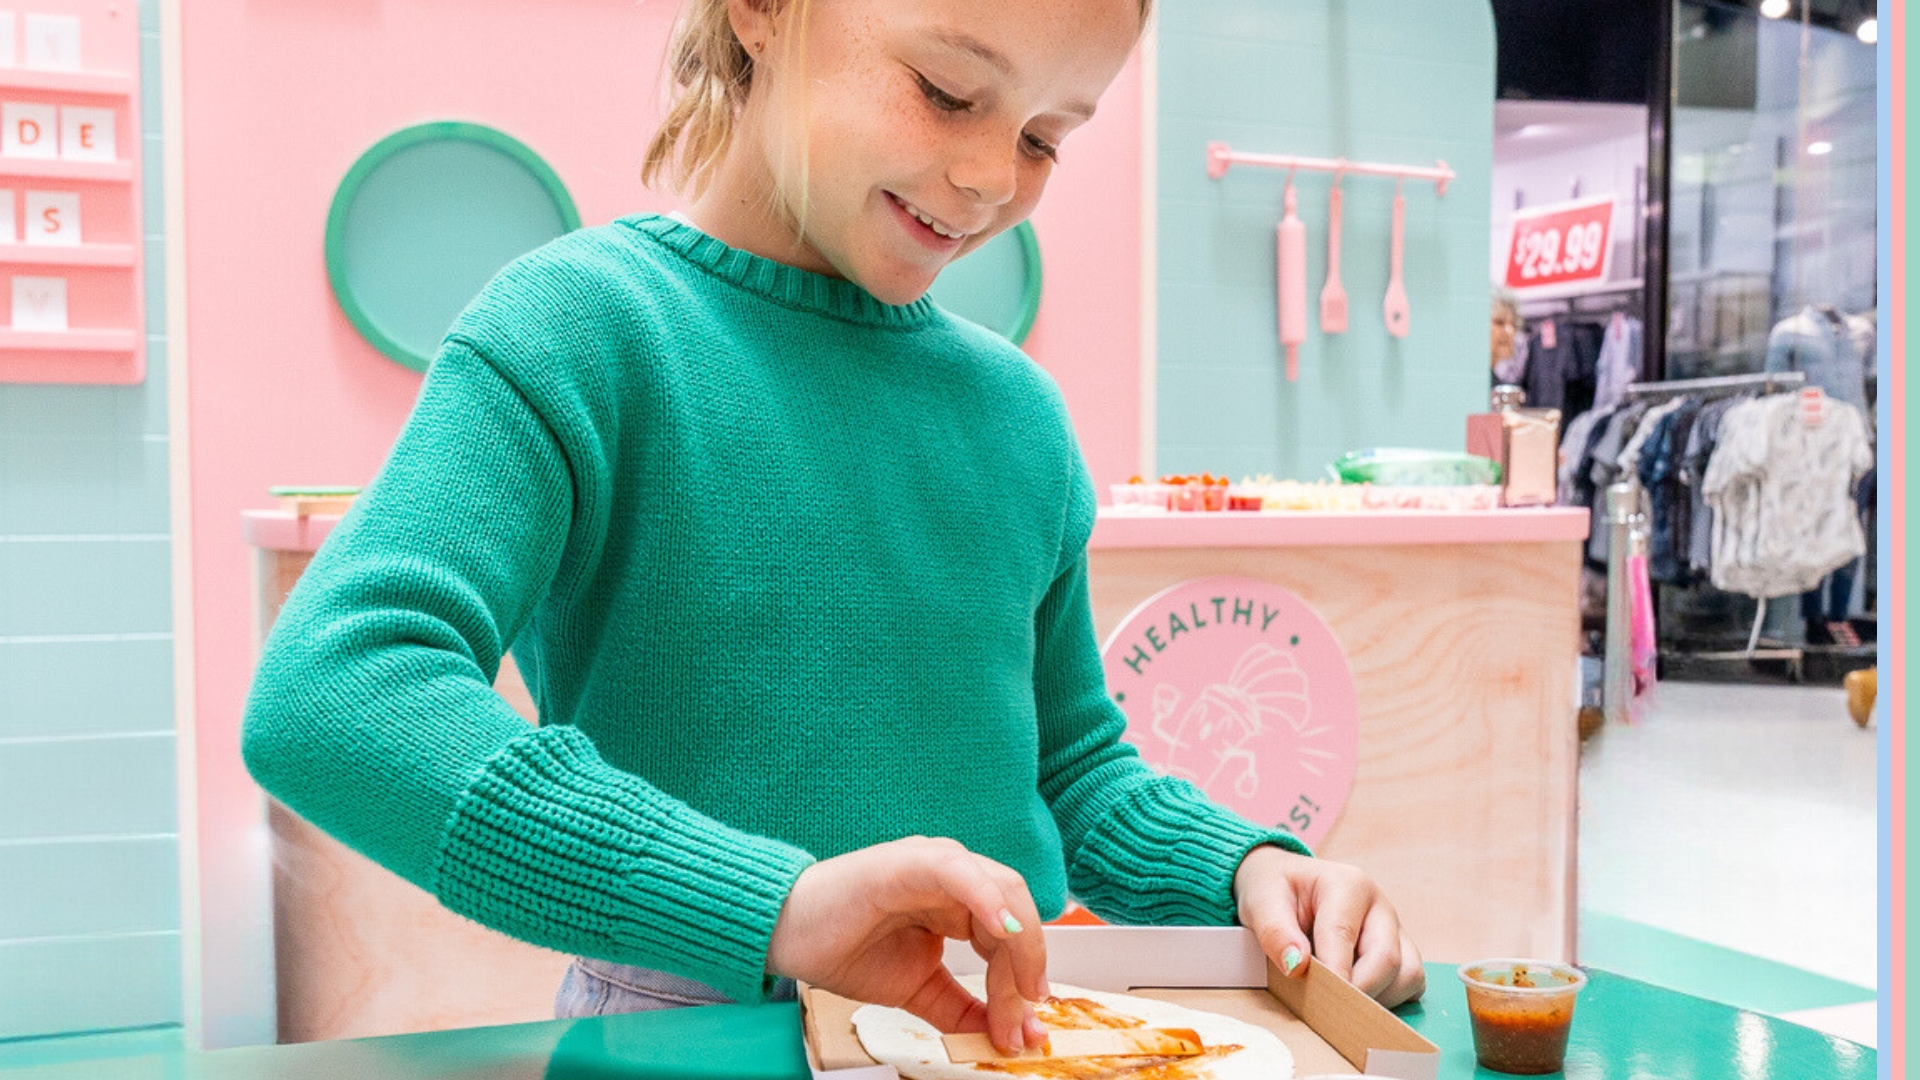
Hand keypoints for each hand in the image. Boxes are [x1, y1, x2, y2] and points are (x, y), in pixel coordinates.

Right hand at [766, 836, 1050, 1053]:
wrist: (786, 936)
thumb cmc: (842, 947)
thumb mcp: (917, 989)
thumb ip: (961, 1009)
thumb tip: (1003, 1035)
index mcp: (956, 902)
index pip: (1010, 932)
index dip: (1024, 979)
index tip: (1028, 1029)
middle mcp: (952, 877)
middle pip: (1016, 910)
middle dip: (1028, 966)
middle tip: (1028, 1015)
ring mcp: (932, 864)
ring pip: (1001, 888)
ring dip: (1020, 943)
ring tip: (1021, 987)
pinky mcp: (909, 862)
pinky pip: (960, 873)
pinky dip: (989, 898)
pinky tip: (1004, 929)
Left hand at [1233, 845, 1424, 1006]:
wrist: (1285, 884)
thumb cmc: (1276, 890)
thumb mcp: (1262, 901)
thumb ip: (1275, 931)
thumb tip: (1297, 966)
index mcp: (1349, 885)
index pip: (1345, 936)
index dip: (1332, 975)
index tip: (1317, 1002)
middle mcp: (1380, 907)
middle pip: (1387, 960)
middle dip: (1357, 992)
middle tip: (1326, 1010)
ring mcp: (1395, 930)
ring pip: (1408, 975)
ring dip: (1377, 998)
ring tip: (1338, 999)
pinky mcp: (1401, 951)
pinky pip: (1410, 984)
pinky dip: (1387, 999)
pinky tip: (1354, 996)